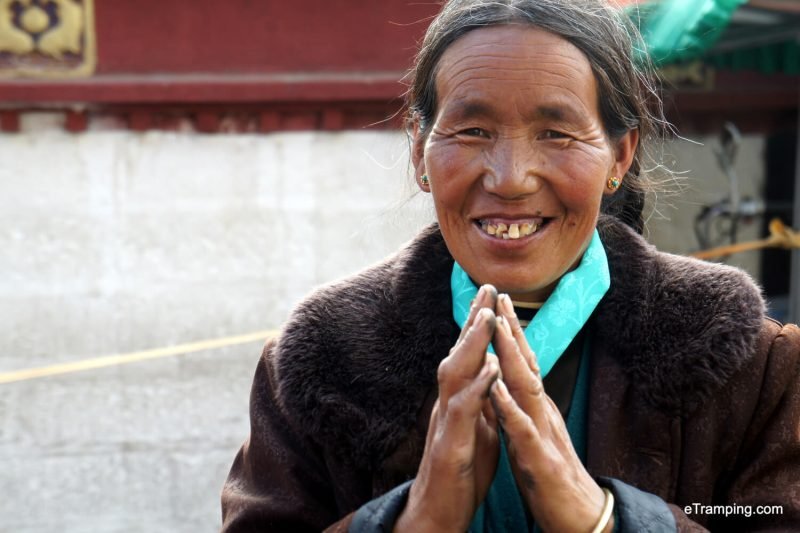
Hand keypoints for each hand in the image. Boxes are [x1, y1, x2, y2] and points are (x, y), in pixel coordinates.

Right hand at [395, 285, 500, 532]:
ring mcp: (445, 424)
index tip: (491, 295)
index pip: (469, 356)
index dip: (478, 325)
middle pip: (459, 354)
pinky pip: (463, 412)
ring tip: (488, 317)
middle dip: (474, 321)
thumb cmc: (461, 474)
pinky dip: (477, 387)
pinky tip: (492, 368)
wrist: (438, 515)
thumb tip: (492, 376)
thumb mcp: (476, 430)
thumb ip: (481, 401)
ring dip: (472, 345)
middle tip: (488, 288)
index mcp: (458, 402)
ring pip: (455, 375)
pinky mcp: (450, 447)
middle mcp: (447, 405)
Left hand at [490, 294, 613, 532]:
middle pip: (526, 365)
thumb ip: (522, 410)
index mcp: (538, 410)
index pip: (523, 365)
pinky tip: (496, 385)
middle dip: (512, 330)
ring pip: (526, 387)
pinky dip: (508, 405)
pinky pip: (522, 428)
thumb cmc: (551, 479)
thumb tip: (508, 385)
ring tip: (499, 326)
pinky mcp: (539, 459)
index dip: (510, 335)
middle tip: (500, 295)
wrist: (580, 518)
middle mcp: (543, 414)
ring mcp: (543, 433)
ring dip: (512, 355)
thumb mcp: (533, 437)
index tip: (497, 305)